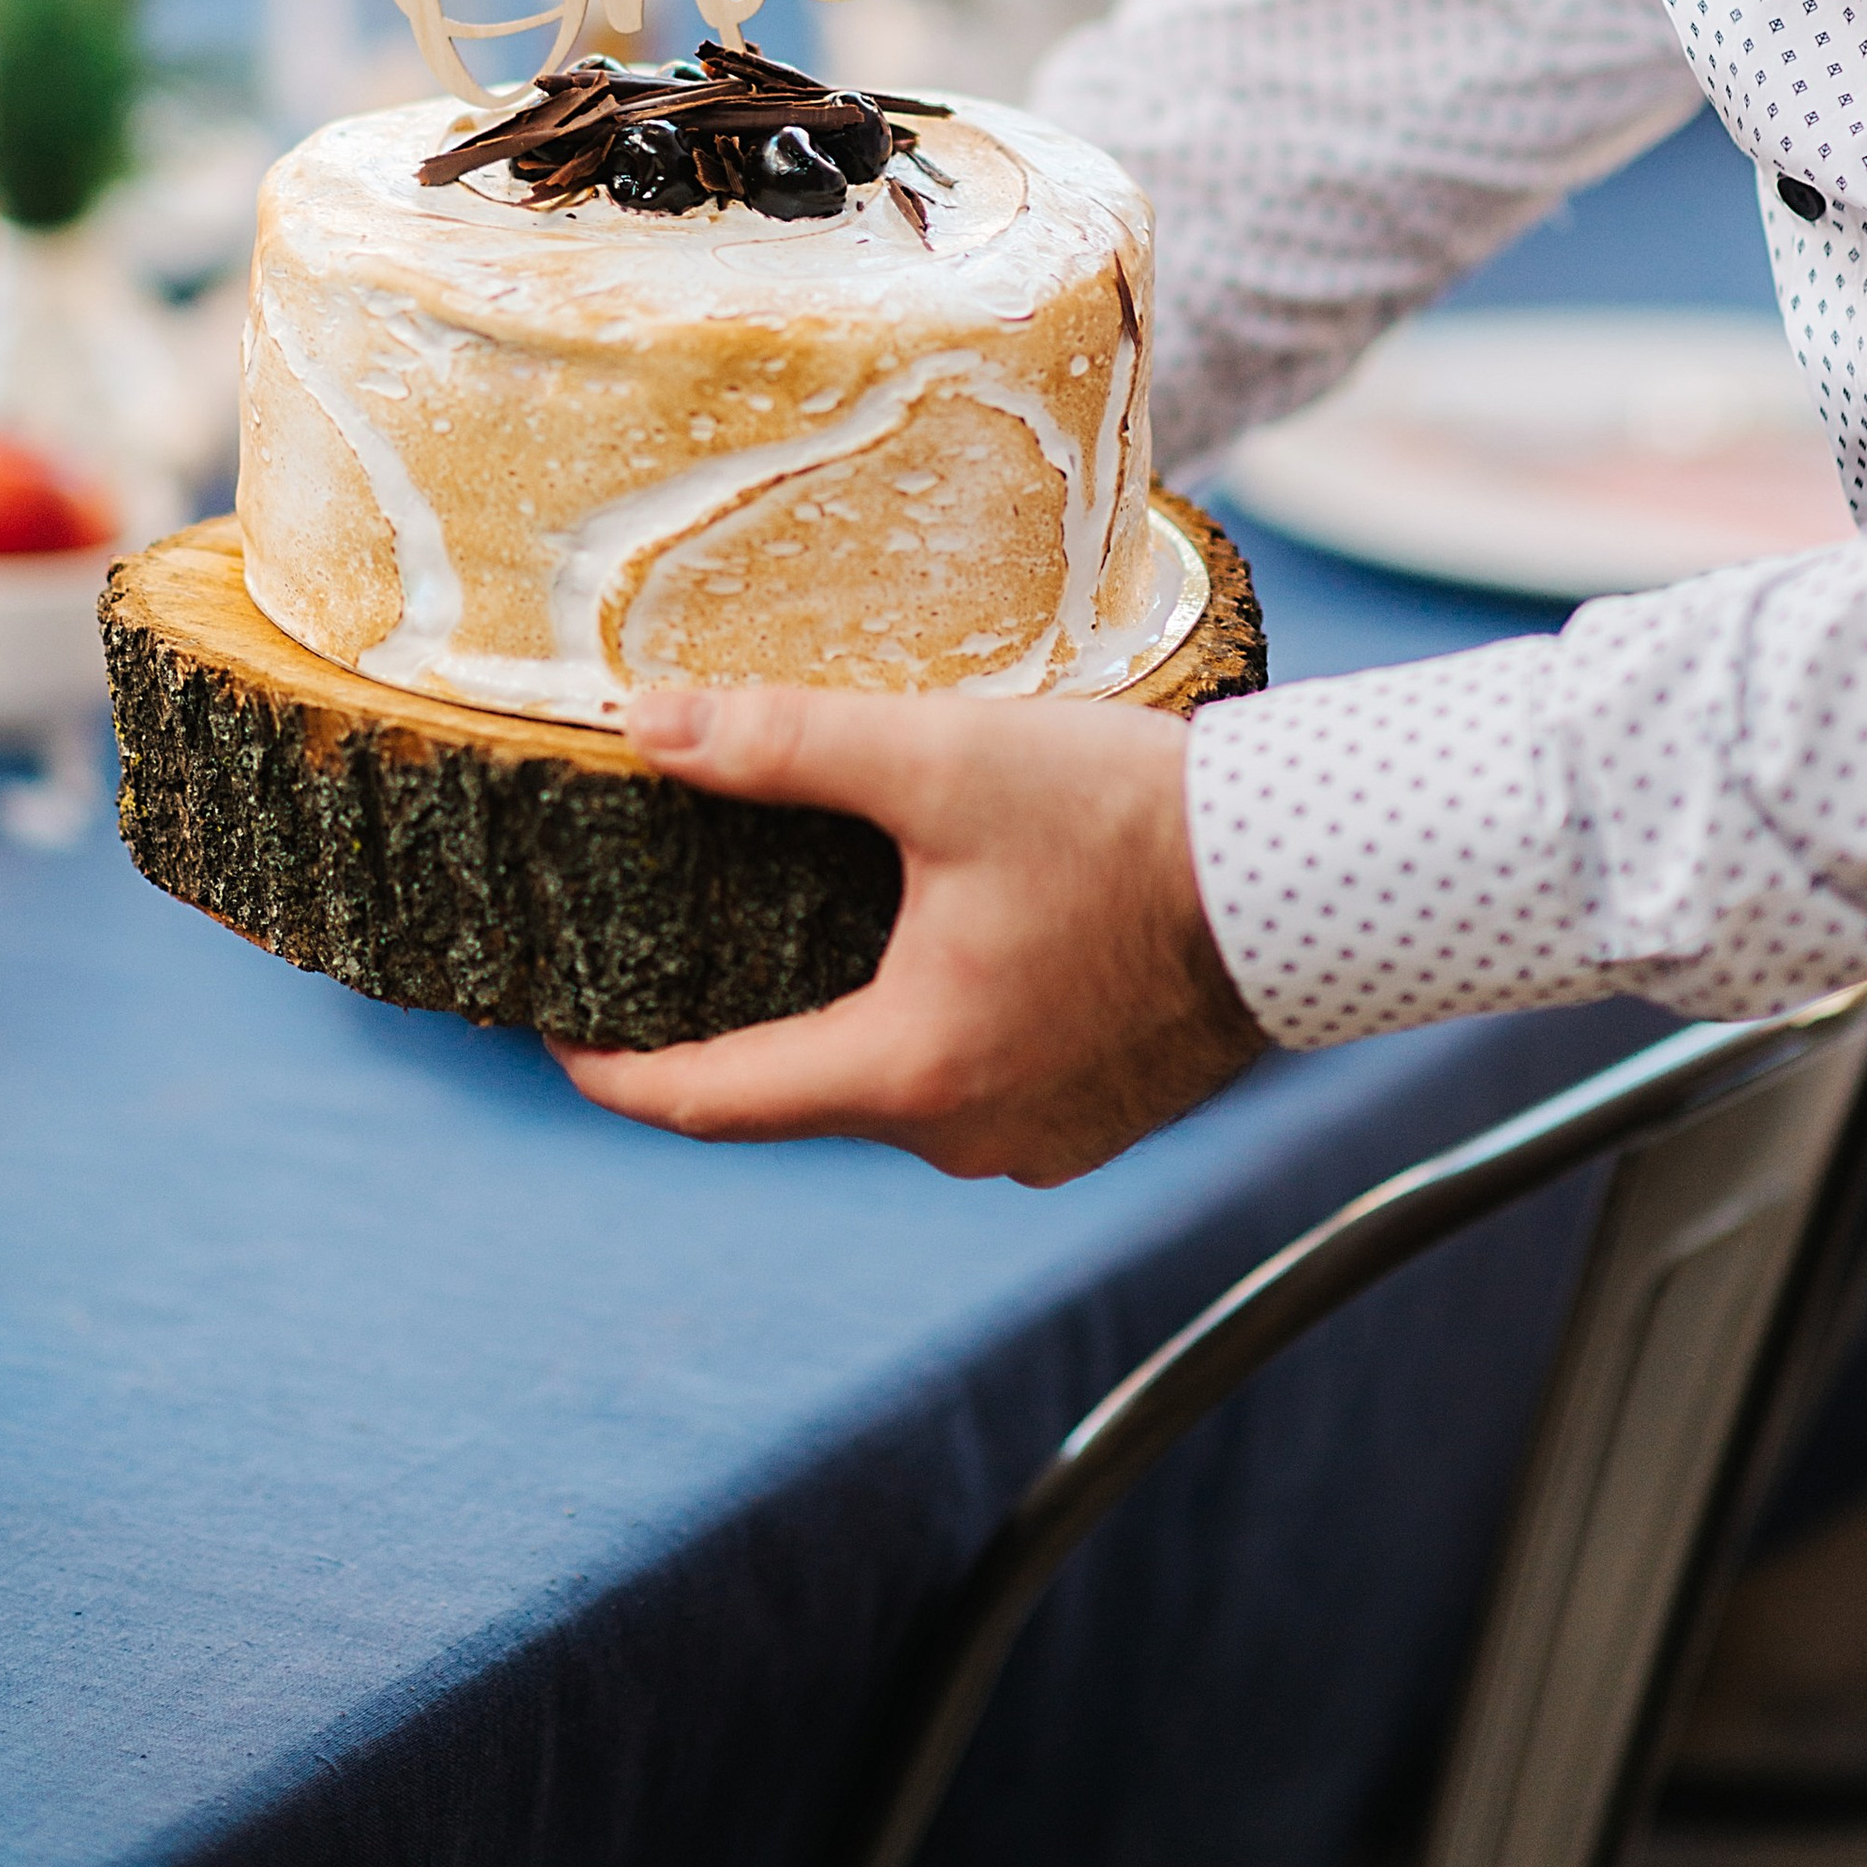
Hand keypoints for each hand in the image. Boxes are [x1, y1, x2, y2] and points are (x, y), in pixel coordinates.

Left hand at [554, 687, 1267, 1184]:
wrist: (1314, 874)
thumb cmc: (1133, 821)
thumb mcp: (941, 761)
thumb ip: (784, 746)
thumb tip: (647, 727)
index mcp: (906, 1072)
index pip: (707, 1099)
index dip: (614, 1068)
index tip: (553, 1028)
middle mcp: (965, 1138)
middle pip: (802, 1092)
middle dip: (737, 1023)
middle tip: (678, 941)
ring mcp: (1040, 1139)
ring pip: (896, 1088)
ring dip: (848, 1019)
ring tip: (813, 922)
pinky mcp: (1102, 1116)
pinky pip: (977, 1084)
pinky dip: (936, 1027)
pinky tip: (943, 942)